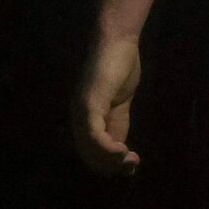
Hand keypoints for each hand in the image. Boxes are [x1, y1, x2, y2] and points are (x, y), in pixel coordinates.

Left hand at [71, 34, 142, 176]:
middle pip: (88, 155)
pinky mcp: (89, 102)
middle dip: (111, 167)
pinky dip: (108, 148)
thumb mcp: (119, 105)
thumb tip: (119, 154)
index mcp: (83, 117)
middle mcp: (77, 115)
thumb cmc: (120, 68)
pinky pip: (94, 134)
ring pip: (90, 149)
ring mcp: (81, 109)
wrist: (118, 41)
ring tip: (129, 159)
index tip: (129, 167)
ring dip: (111, 160)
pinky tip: (123, 150)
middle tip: (132, 164)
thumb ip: (116, 126)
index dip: (108, 165)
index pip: (90, 153)